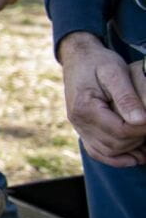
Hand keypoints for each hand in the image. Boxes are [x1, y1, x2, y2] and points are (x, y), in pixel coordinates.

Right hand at [58, 32, 145, 165]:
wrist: (78, 58)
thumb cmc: (99, 62)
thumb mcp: (115, 72)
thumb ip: (126, 97)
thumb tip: (140, 121)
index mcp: (85, 107)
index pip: (120, 131)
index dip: (142, 130)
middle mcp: (78, 121)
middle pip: (115, 145)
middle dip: (138, 140)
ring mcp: (78, 127)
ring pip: (108, 152)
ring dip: (130, 151)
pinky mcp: (82, 129)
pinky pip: (97, 152)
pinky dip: (115, 158)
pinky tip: (134, 157)